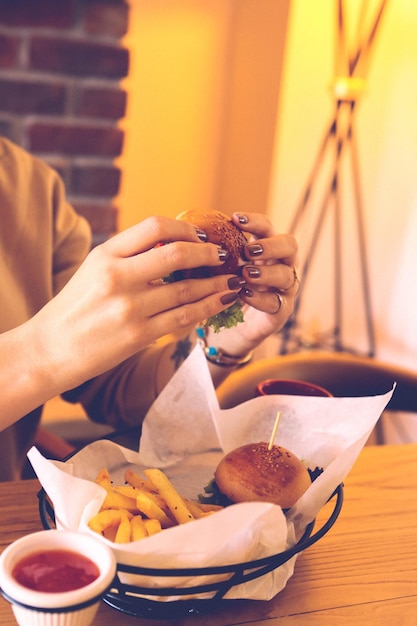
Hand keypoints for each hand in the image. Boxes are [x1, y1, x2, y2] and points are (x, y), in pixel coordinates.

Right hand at [32, 216, 245, 390]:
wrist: (50, 350)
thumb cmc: (75, 307)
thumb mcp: (94, 269)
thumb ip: (129, 255)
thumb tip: (174, 244)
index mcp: (105, 254)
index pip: (155, 227)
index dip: (185, 228)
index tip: (200, 235)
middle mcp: (117, 277)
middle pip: (177, 254)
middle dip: (208, 253)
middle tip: (223, 255)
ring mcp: (129, 307)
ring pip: (186, 289)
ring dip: (216, 283)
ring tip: (232, 281)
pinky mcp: (139, 335)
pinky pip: (183, 317)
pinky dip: (207, 307)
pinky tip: (220, 301)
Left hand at [209, 212, 298, 351]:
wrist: (223, 332)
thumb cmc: (218, 293)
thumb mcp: (213, 270)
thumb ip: (211, 253)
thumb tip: (187, 232)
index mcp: (264, 250)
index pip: (267, 228)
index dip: (255, 221)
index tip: (235, 219)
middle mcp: (279, 266)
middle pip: (290, 246)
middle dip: (271, 245)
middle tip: (248, 251)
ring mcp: (283, 290)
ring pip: (286, 275)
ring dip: (266, 273)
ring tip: (246, 274)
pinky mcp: (280, 313)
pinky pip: (278, 303)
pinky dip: (261, 298)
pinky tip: (244, 294)